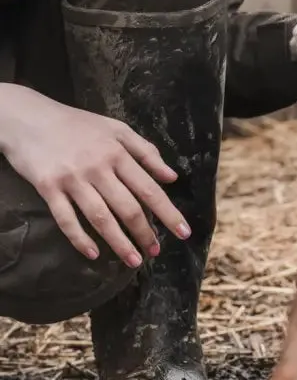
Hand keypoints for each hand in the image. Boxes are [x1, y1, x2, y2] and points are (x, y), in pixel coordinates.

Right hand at [0, 85, 185, 265]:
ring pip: (100, 217)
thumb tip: (171, 177)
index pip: (149, 189)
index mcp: (118, 153)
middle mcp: (98, 168)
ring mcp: (72, 179)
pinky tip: (94, 253)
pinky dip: (80, 239)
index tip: (184, 232)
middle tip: (156, 252)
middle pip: (128, 207)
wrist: (30, 118)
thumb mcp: (117, 130)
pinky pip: (66, 219)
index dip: (168, 213)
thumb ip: (146, 152)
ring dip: (119, 242)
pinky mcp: (48, 188)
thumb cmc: (78, 124)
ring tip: (134, 260)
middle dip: (145, 233)